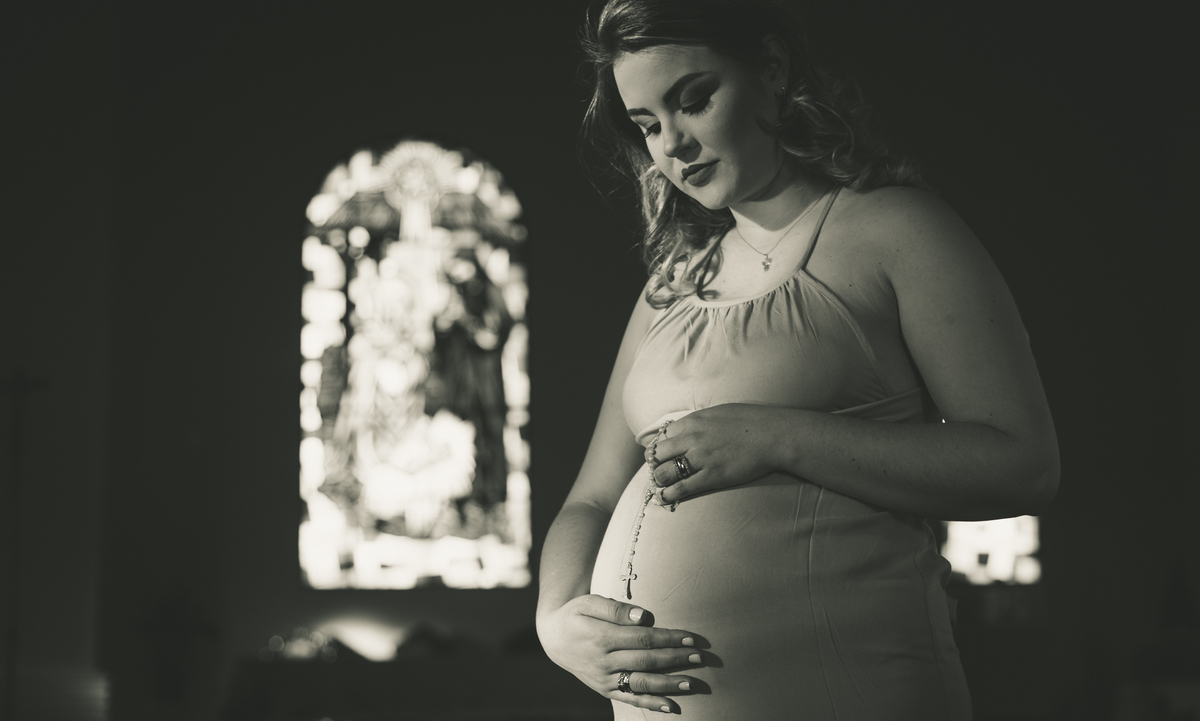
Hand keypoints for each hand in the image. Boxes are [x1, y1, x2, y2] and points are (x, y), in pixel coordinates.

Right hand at [536, 594, 704, 712]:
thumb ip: (616, 609)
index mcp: (600, 638)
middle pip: (646, 661)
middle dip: (676, 659)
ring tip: (693, 683)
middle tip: (701, 657)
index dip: (669, 638)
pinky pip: (632, 698)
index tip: (691, 637)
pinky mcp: (606, 689)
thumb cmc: (576, 614)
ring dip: (670, 684)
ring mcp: (605, 679)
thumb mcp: (589, 602)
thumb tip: (645, 617)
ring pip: (642, 683)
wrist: (553, 638)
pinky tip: (673, 706)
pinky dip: (653, 704)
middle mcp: (603, 662)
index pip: (642, 639)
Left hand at [650, 403, 784, 502]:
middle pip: (658, 455)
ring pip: (664, 472)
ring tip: (661, 484)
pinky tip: (664, 498)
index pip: (663, 436)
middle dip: (655, 464)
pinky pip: (681, 488)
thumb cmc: (749, 421)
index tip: (662, 455)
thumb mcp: (717, 413)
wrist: (772, 435)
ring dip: (659, 480)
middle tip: (659, 470)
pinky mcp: (711, 477)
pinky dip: (668, 494)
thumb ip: (698, 422)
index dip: (660, 447)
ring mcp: (701, 458)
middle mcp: (692, 439)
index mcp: (693, 421)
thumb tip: (685, 429)